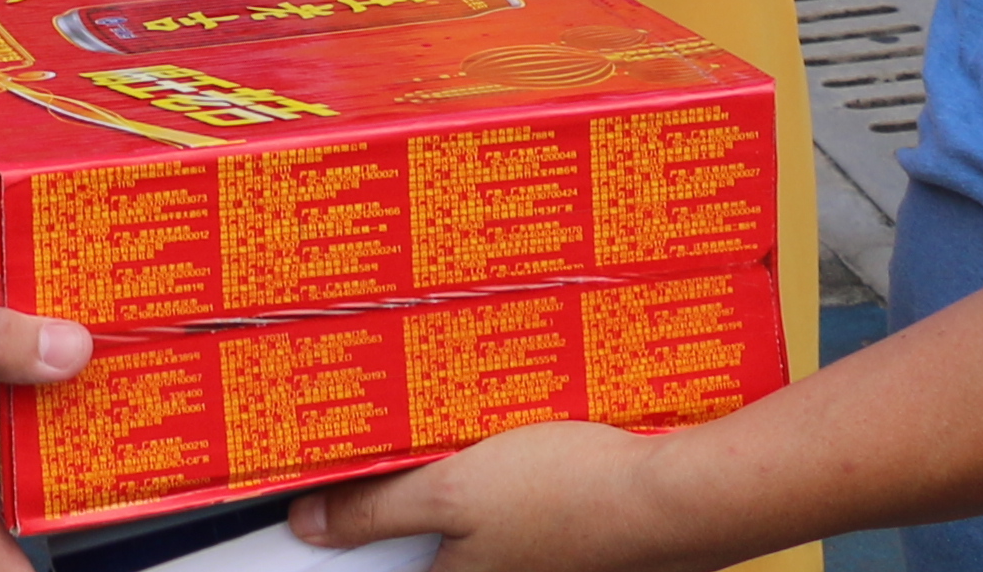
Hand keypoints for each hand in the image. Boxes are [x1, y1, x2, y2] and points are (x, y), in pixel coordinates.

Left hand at [299, 415, 713, 571]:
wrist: (673, 496)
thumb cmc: (572, 495)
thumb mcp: (456, 489)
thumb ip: (379, 508)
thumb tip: (309, 525)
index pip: (379, 568)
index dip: (347, 532)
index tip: (320, 495)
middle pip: (423, 539)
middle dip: (403, 492)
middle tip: (391, 441)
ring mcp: (535, 556)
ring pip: (470, 515)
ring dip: (455, 473)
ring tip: (452, 425)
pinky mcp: (567, 530)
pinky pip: (511, 501)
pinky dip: (498, 466)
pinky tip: (506, 431)